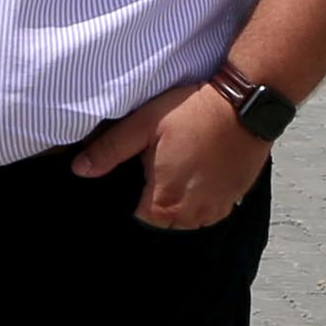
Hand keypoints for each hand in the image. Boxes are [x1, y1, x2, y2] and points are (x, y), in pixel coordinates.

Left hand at [73, 80, 267, 230]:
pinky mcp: (234, 199)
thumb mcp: (143, 125)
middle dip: (155, 202)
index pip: (137, 220)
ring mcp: (216, 209)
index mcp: (163, 202)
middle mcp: (191, 215)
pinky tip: (199, 172)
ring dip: (179, 202)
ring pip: (187, 218)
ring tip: (179, 168)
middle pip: (162, 221)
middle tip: (157, 169)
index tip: (134, 180)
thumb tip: (79, 169)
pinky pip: (210, 210)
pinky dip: (201, 198)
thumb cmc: (193, 112)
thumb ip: (109, 151)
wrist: (245, 104)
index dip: (131, 201)